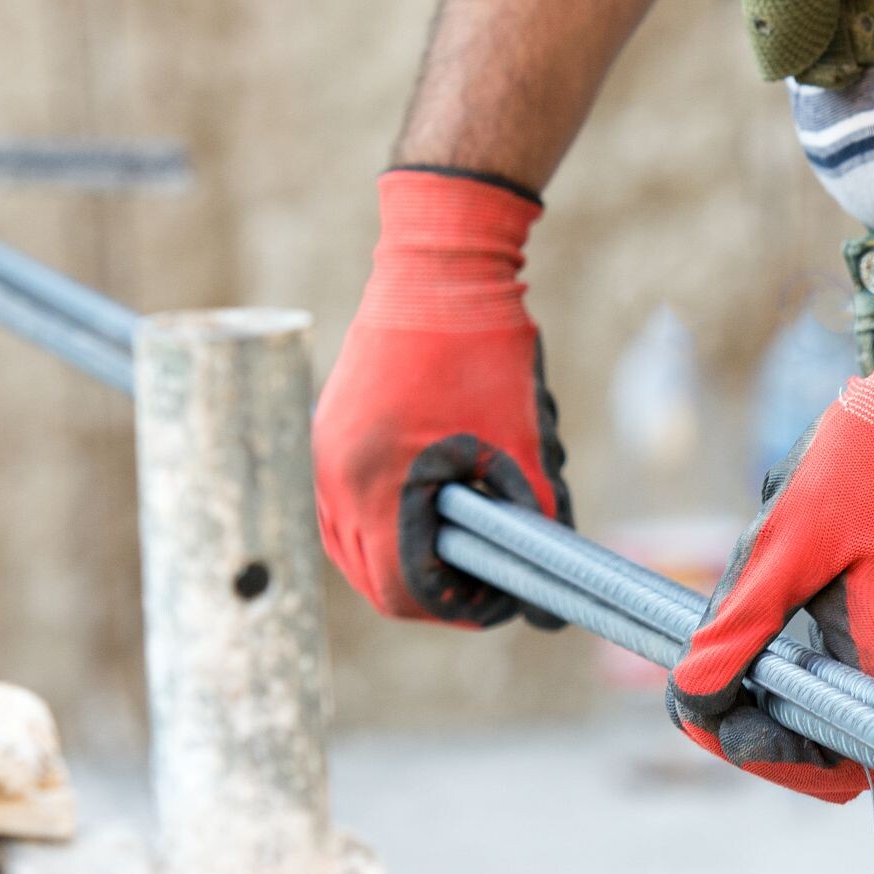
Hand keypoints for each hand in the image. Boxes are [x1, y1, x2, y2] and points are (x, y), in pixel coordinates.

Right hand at [313, 166, 570, 627]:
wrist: (440, 264)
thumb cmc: (485, 350)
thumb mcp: (522, 446)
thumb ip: (535, 523)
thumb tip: (551, 598)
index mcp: (374, 484)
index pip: (402, 591)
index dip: (458, 608)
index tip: (503, 596)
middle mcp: (332, 476)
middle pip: (375, 580)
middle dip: (438, 588)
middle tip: (493, 578)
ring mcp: (322, 454)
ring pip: (356, 548)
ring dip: (411, 557)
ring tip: (470, 542)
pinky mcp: (327, 434)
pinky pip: (347, 507)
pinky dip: (391, 521)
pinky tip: (441, 504)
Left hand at [666, 272, 873, 802]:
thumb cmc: (866, 466)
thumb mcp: (785, 545)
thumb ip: (739, 626)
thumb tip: (693, 697)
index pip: (840, 763)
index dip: (772, 758)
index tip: (714, 724)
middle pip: (831, 747)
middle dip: (759, 733)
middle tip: (697, 696)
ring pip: (828, 713)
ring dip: (766, 702)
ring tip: (711, 666)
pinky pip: (833, 673)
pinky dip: (783, 670)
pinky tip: (743, 640)